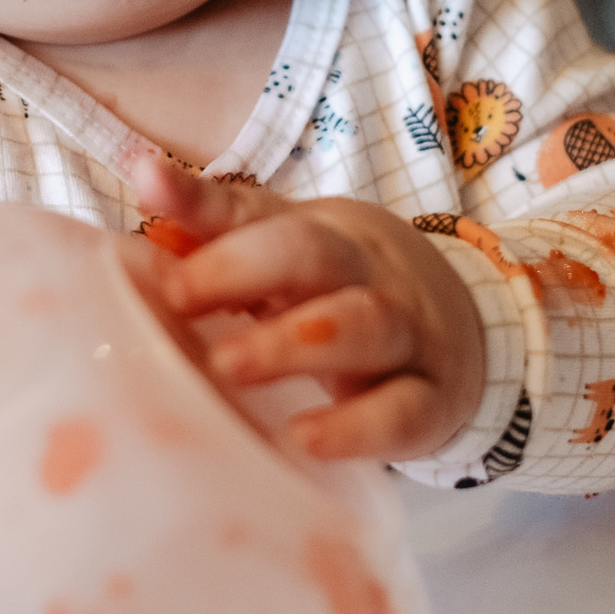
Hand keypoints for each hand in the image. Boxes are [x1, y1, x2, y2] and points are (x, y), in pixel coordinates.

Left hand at [131, 157, 484, 461]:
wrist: (469, 335)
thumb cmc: (344, 291)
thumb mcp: (290, 251)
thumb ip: (217, 226)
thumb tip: (145, 176)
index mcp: (321, 234)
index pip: (258, 210)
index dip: (201, 204)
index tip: (149, 195)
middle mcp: (366, 274)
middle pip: (313, 253)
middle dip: (244, 268)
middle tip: (179, 296)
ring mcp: (405, 336)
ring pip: (362, 325)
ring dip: (294, 343)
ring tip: (229, 366)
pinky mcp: (430, 402)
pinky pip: (401, 411)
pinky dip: (355, 426)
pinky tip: (305, 438)